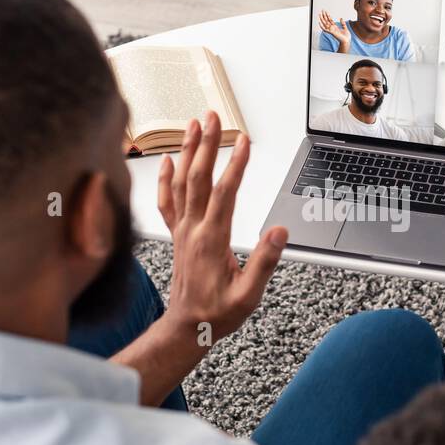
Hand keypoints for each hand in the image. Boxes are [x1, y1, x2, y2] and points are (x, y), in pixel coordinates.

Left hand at [157, 111, 287, 342]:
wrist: (186, 328)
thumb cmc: (217, 314)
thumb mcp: (249, 295)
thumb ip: (264, 262)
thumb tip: (278, 231)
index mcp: (212, 240)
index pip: (225, 193)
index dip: (236, 164)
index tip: (244, 141)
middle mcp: (193, 230)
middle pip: (198, 178)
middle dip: (207, 144)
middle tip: (212, 117)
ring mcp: (182, 230)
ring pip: (181, 183)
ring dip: (188, 151)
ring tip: (194, 124)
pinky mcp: (177, 235)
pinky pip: (167, 200)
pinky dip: (166, 177)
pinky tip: (168, 159)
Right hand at [318, 9, 350, 51]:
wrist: (347, 41)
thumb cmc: (346, 36)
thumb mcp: (345, 28)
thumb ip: (343, 23)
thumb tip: (341, 18)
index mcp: (335, 27)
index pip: (330, 20)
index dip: (328, 16)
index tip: (326, 12)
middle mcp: (332, 28)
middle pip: (327, 21)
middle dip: (324, 15)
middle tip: (322, 10)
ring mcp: (331, 30)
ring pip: (325, 24)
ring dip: (322, 19)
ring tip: (320, 15)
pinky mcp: (331, 33)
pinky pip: (325, 29)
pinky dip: (322, 26)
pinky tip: (320, 23)